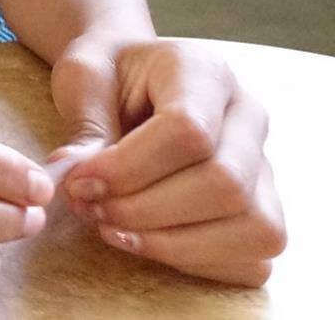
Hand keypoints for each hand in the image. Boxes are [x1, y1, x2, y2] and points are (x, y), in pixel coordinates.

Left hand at [48, 36, 286, 286]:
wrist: (131, 74)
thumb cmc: (109, 74)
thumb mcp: (83, 78)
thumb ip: (84, 126)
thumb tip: (70, 176)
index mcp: (206, 72)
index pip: (189, 131)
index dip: (130, 168)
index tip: (80, 181)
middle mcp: (249, 118)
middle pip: (225, 184)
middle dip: (146, 210)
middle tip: (90, 207)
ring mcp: (265, 167)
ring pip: (253, 227)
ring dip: (173, 243)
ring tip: (112, 228)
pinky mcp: (263, 209)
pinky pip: (254, 257)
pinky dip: (196, 261)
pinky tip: (146, 242)